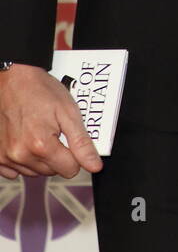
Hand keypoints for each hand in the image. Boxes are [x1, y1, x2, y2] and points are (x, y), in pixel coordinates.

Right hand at [0, 64, 102, 179]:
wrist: (12, 79)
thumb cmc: (39, 90)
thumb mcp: (68, 111)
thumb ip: (82, 143)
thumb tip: (94, 166)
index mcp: (41, 146)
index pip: (70, 170)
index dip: (75, 154)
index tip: (69, 138)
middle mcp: (20, 155)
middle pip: (52, 171)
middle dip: (58, 155)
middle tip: (54, 131)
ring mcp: (6, 157)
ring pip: (35, 172)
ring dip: (41, 158)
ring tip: (39, 133)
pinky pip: (14, 171)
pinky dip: (23, 161)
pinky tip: (25, 142)